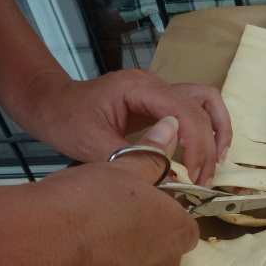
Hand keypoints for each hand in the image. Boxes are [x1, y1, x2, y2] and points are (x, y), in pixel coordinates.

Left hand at [22, 70, 231, 186]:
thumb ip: (133, 158)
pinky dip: (208, 130)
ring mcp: (160, 92)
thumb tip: (171, 177)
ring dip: (217, 133)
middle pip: (201, 108)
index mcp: (139, 87)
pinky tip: (205, 154)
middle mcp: (155, 84)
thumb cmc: (64, 118)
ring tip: (215, 164)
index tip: (193, 175)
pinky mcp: (160, 105)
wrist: (48, 103)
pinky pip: (196, 111)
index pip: (185, 110)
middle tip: (201, 181)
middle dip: (207, 147)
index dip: (197, 144)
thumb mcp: (92, 143)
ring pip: (207, 103)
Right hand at [39, 116, 198, 265]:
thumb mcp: (117, 169)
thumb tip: (172, 127)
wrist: (41, 259)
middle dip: (138, 251)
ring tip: (80, 264)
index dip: (158, 220)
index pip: (181, 227)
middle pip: (160, 259)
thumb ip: (149, 156)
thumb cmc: (82, 206)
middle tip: (99, 237)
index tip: (131, 216)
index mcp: (175, 230)